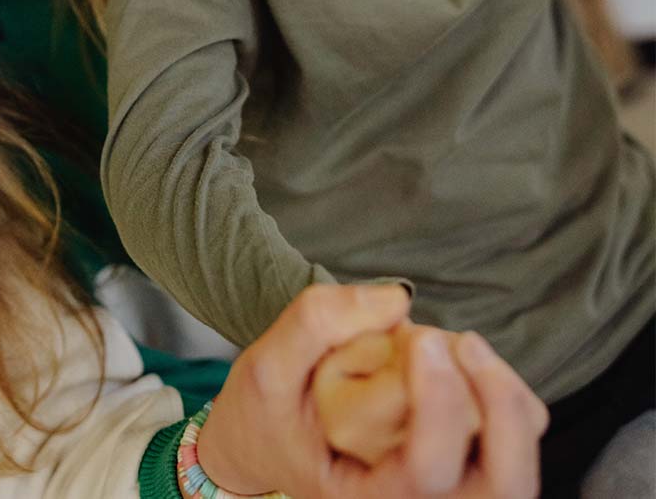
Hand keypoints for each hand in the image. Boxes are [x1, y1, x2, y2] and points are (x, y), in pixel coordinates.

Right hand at [196, 285, 547, 498]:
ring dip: (502, 395)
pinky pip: (517, 435)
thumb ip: (317, 323)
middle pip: (502, 484)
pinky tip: (461, 361)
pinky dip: (504, 391)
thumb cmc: (266, 413)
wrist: (263, 441)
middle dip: (498, 405)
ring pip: (518, 462)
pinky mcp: (465, 466)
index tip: (418, 338)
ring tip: (457, 347)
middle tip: (462, 343)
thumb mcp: (266, 366)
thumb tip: (397, 301)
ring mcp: (448, 493)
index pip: (427, 473)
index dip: (438, 405)